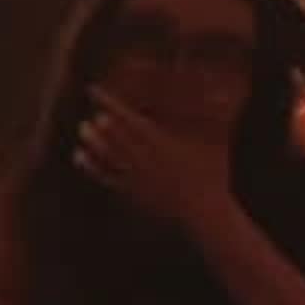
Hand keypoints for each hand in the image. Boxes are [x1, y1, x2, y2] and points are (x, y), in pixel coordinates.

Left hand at [74, 91, 235, 232]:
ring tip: (84, 129)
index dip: (109, 102)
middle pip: (114, 135)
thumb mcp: (216, 143)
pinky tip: (80, 156)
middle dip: (102, 123)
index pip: (128, 117)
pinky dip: (90, 165)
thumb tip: (225, 94)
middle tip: (93, 115)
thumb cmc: (213, 174)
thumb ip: (214, 118)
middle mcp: (144, 157)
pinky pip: (105, 176)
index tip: (94, 91)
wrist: (205, 212)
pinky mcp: (131, 192)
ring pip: (106, 154)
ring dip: (93, 140)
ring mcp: (135, 176)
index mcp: (161, 142)